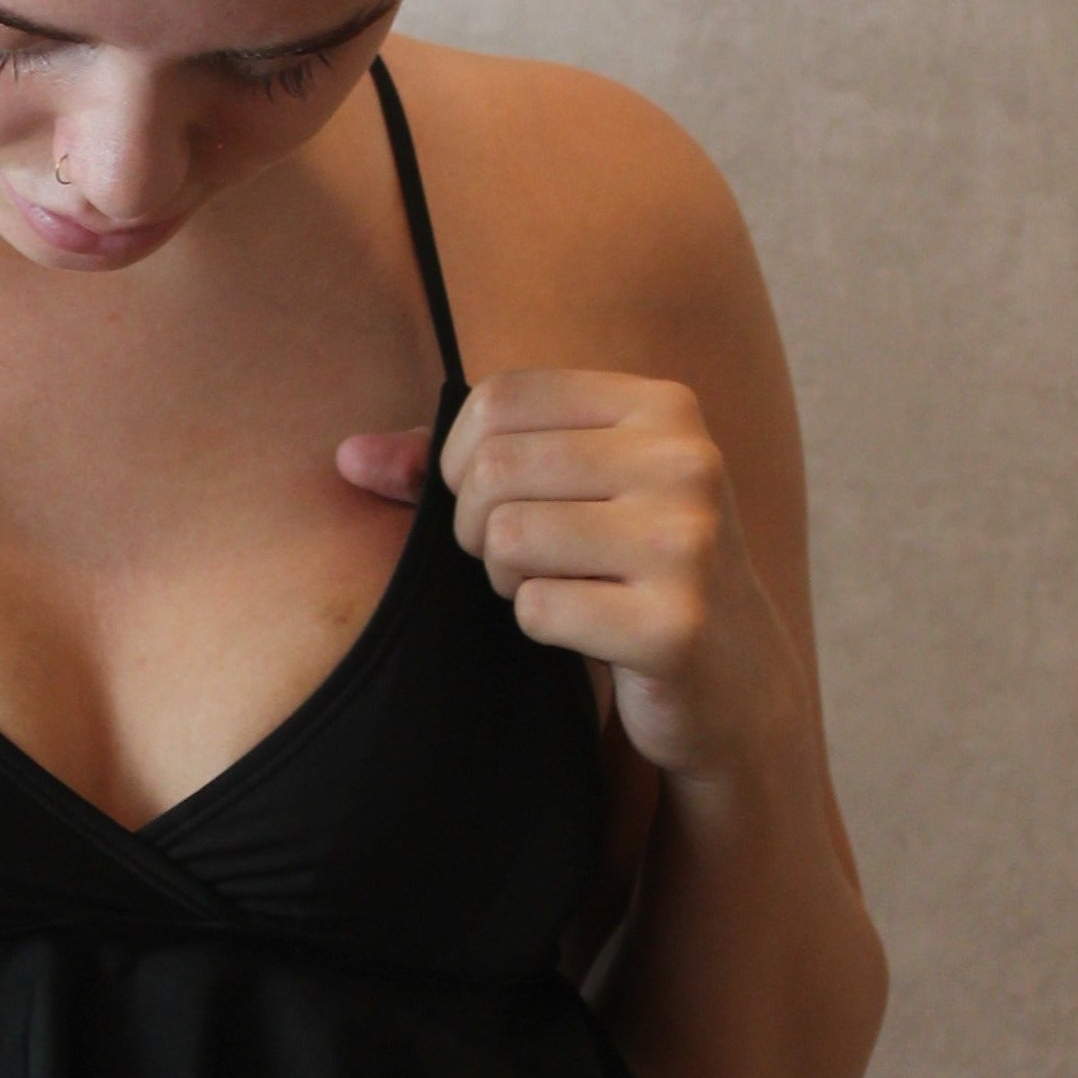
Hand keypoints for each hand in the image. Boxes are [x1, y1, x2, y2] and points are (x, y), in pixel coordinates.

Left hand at [337, 373, 799, 782]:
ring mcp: (688, 543)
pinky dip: (537, 625)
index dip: (457, 457)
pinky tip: (584, 630)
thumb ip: (456, 467)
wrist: (731, 679)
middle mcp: (686, 461)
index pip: (499, 398)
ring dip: (504, 578)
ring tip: (551, 589)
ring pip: (508, 536)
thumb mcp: (566, 495)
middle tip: (512, 562)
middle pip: (494, 466)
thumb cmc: (625, 570)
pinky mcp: (675, 625)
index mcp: (662, 408)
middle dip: (474, 526)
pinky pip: (536, 608)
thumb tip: (346, 458)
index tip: (482, 501)